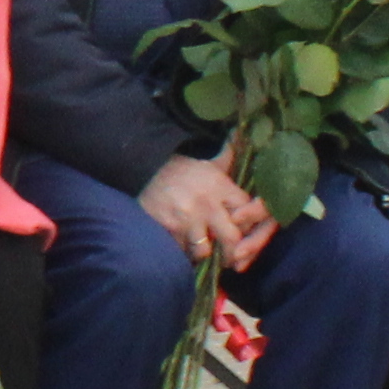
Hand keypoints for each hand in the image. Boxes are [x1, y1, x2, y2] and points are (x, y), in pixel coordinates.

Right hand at [140, 151, 272, 266]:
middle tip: (229, 254)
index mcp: (220, 186)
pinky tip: (180, 244)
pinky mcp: (168, 229)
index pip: (247, 213)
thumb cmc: (178, 169)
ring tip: (200, 247)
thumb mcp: (207, 163)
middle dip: (232, 249)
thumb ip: (228, 157)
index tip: (241, 228)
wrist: (140, 168)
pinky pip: (181, 251)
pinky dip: (181, 251)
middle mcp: (207, 204)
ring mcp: (187, 219)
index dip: (248, 224)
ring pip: (205, 250)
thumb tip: (241, 134)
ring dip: (203, 252)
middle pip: (233, 239)